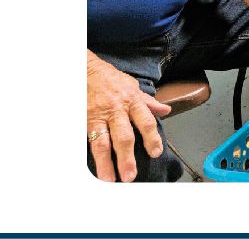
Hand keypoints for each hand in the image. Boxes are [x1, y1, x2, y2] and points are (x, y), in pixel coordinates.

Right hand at [87, 54, 170, 182]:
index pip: (145, 122)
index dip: (152, 138)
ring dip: (106, 163)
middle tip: (130, 175)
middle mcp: (116, 110)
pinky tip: (91, 167)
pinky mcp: (83, 120)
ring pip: (101, 142)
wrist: (86, 69)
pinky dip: (89, 154)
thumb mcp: (132, 87)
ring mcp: (98, 116)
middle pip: (123, 136)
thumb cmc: (111, 79)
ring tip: (109, 179)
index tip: (155, 153)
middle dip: (127, 158)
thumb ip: (148, 102)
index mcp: (132, 101)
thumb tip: (165, 110)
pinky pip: (86, 139)